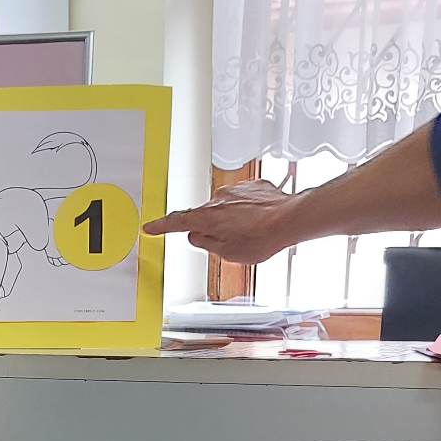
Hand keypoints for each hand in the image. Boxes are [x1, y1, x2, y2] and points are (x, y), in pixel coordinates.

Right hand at [143, 179, 294, 262]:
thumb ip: (207, 244)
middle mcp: (218, 200)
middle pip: (204, 216)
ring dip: (231, 220)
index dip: (161, 226)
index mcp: (207, 218)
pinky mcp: (251, 187)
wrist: (289, 219)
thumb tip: (195, 236)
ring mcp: (235, 191)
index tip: (150, 228)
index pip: (177, 222)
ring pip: (223, 208)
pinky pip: (241, 200)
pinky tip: (258, 222)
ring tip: (250, 234)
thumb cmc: (262, 238)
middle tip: (229, 244)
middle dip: (211, 229)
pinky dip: (245, 211)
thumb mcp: (228, 253)